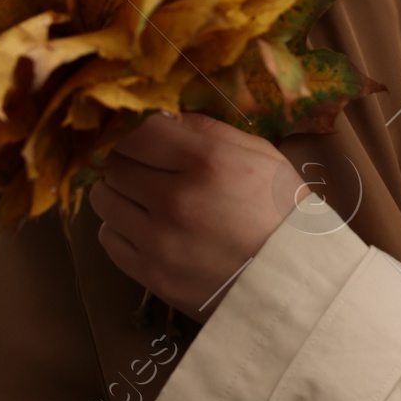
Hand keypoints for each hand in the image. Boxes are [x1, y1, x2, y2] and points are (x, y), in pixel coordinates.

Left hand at [90, 111, 306, 317]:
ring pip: (104, 198)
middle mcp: (175, 198)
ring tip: (144, 199)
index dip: (140, 130)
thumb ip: (209, 130)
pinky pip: (109, 237)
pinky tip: (146, 228)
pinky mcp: (150, 274)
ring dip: (119, 192)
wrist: (296, 282)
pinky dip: (121, 228)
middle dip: (128, 160)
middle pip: (114, 162)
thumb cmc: (283, 212)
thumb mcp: (260, 155)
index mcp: (206, 162)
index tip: (149, 139)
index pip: (138, 129)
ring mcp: (158, 240)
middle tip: (146, 169)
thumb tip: (164, 118)